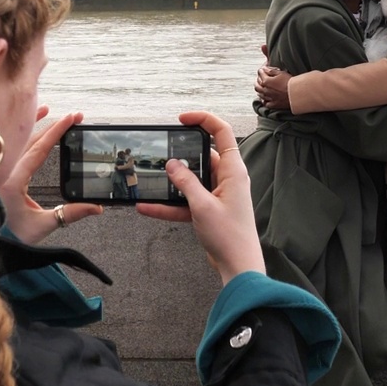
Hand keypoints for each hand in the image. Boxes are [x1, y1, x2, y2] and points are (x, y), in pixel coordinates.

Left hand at [0, 106, 102, 243]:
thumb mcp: (43, 225)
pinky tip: (39, 122)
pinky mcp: (9, 172)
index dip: (55, 132)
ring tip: (58, 114)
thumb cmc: (13, 235)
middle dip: (55, 126)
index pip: (38, 149)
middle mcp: (8, 171)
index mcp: (14, 181)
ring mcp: (7, 170)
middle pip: (33, 141)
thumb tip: (95, 207)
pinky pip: (19, 147)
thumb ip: (69, 214)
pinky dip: (29, 133)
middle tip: (76, 117)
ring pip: (25, 141)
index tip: (71, 119)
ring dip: (42, 126)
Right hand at [138, 111, 264, 285]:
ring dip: (172, 183)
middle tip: (161, 152)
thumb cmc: (229, 236)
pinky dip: (170, 204)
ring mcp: (218, 194)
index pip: (222, 132)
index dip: (203, 120)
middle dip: (181, 155)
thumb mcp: (202, 206)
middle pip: (203, 155)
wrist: (238, 266)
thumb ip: (186, 183)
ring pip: (191, 179)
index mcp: (233, 170)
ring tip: (150, 180)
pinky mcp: (209, 209)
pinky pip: (186, 200)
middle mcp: (227, 178)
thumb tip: (172, 164)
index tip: (182, 119)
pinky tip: (148, 207)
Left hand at [254, 65, 292, 109]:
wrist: (297, 94)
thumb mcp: (281, 73)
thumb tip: (265, 69)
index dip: (261, 70)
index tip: (263, 69)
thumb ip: (271, 71)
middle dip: (258, 80)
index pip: (260, 74)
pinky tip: (265, 99)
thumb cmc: (290, 82)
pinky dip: (264, 100)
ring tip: (261, 87)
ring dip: (259, 90)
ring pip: (259, 94)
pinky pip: (266, 103)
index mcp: (266, 81)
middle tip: (260, 78)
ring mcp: (269, 98)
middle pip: (257, 85)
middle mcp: (265, 90)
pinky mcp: (274, 104)